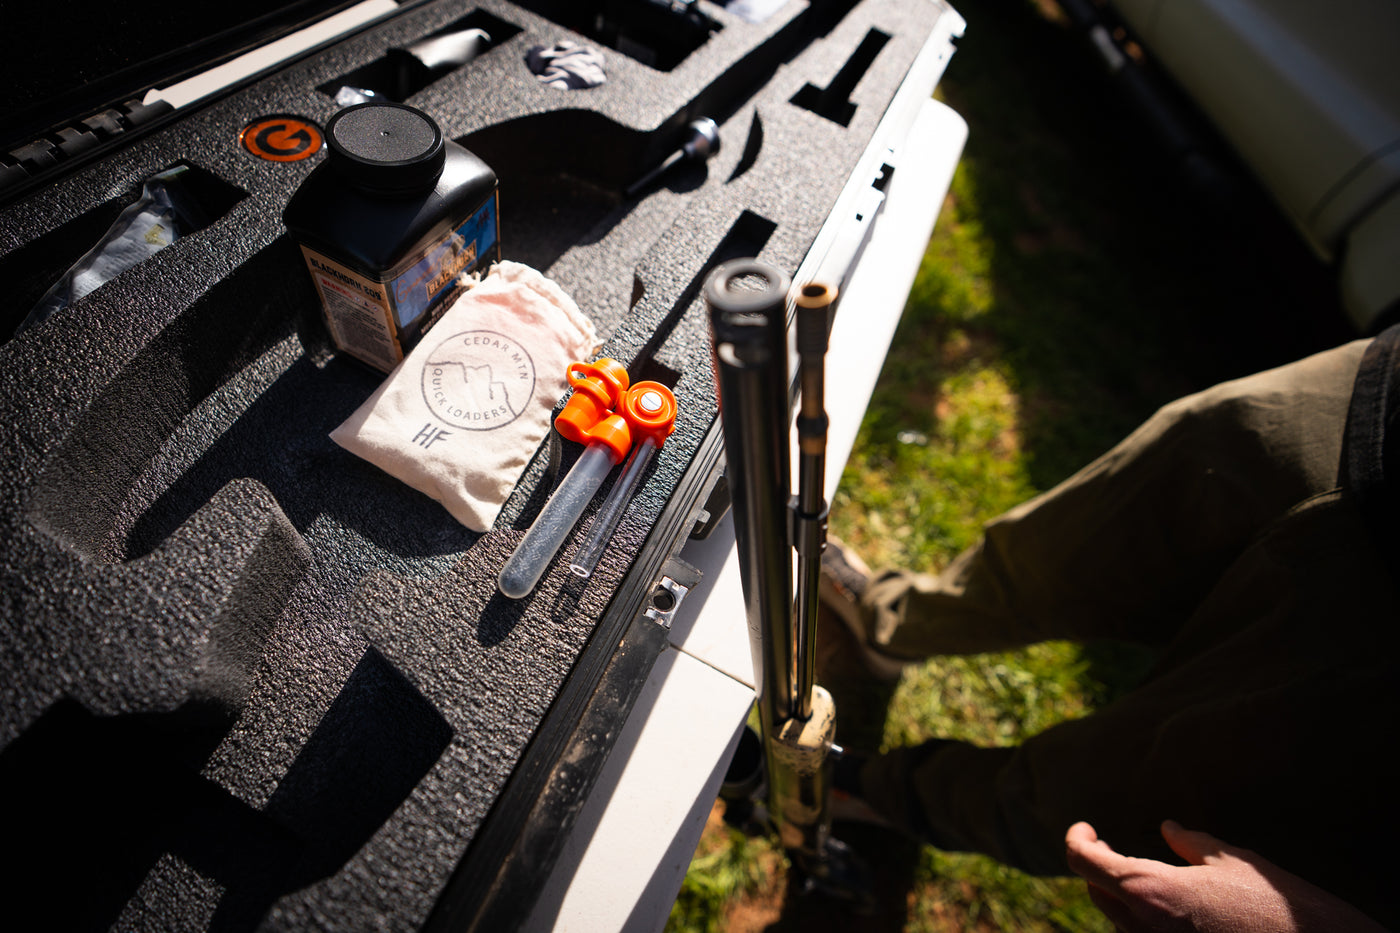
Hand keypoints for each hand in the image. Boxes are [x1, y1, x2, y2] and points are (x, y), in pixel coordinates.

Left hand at [1064, 820, 1387, 932]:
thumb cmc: (1273, 904)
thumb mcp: (1232, 862)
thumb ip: (1191, 842)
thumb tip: (1168, 826)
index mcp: (1149, 889)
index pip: (1083, 861)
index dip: (1077, 840)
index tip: (1086, 828)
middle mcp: (1142, 926)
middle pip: (1097, 892)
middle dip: (1100, 867)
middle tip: (1109, 846)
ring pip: (1119, 920)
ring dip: (1122, 897)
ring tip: (1141, 875)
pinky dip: (1143, 920)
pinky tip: (1168, 908)